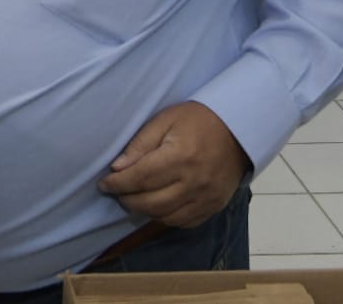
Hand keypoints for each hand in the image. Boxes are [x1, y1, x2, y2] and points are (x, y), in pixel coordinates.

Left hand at [98, 101, 251, 227]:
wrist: (239, 129)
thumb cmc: (198, 119)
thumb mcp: (165, 120)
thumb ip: (140, 144)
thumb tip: (117, 168)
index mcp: (180, 157)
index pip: (140, 178)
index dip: (117, 184)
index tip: (103, 184)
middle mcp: (194, 182)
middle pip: (151, 202)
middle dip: (127, 199)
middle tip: (116, 192)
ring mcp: (206, 198)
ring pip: (165, 217)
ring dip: (144, 211)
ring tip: (133, 199)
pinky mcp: (214, 207)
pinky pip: (184, 222)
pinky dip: (165, 218)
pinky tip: (156, 207)